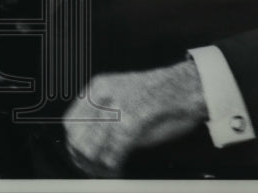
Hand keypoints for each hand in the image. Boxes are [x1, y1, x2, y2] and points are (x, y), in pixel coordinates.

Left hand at [63, 60, 207, 175]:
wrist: (187, 87)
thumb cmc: (160, 96)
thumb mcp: (122, 99)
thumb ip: (102, 117)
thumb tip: (86, 145)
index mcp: (98, 87)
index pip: (70, 121)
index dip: (73, 143)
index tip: (80, 157)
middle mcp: (104, 94)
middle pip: (77, 136)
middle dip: (83, 158)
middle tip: (94, 169)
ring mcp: (117, 106)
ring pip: (91, 147)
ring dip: (97, 165)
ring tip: (106, 171)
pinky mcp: (133, 119)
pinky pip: (114, 151)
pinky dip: (113, 166)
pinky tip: (117, 168)